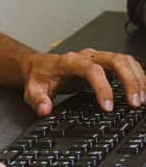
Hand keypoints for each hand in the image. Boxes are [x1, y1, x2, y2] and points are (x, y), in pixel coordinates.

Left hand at [24, 48, 145, 116]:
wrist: (41, 66)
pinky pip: (126, 64)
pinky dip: (137, 75)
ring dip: (137, 78)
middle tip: (135, 103)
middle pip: (115, 59)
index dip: (103, 87)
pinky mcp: (105, 64)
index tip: (107, 107)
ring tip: (141, 100)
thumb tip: (45, 110)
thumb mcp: (32, 90)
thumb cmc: (40, 77)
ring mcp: (98, 58)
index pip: (91, 70)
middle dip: (129, 80)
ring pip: (124, 60)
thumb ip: (37, 100)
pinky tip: (141, 90)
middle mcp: (86, 56)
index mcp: (69, 61)